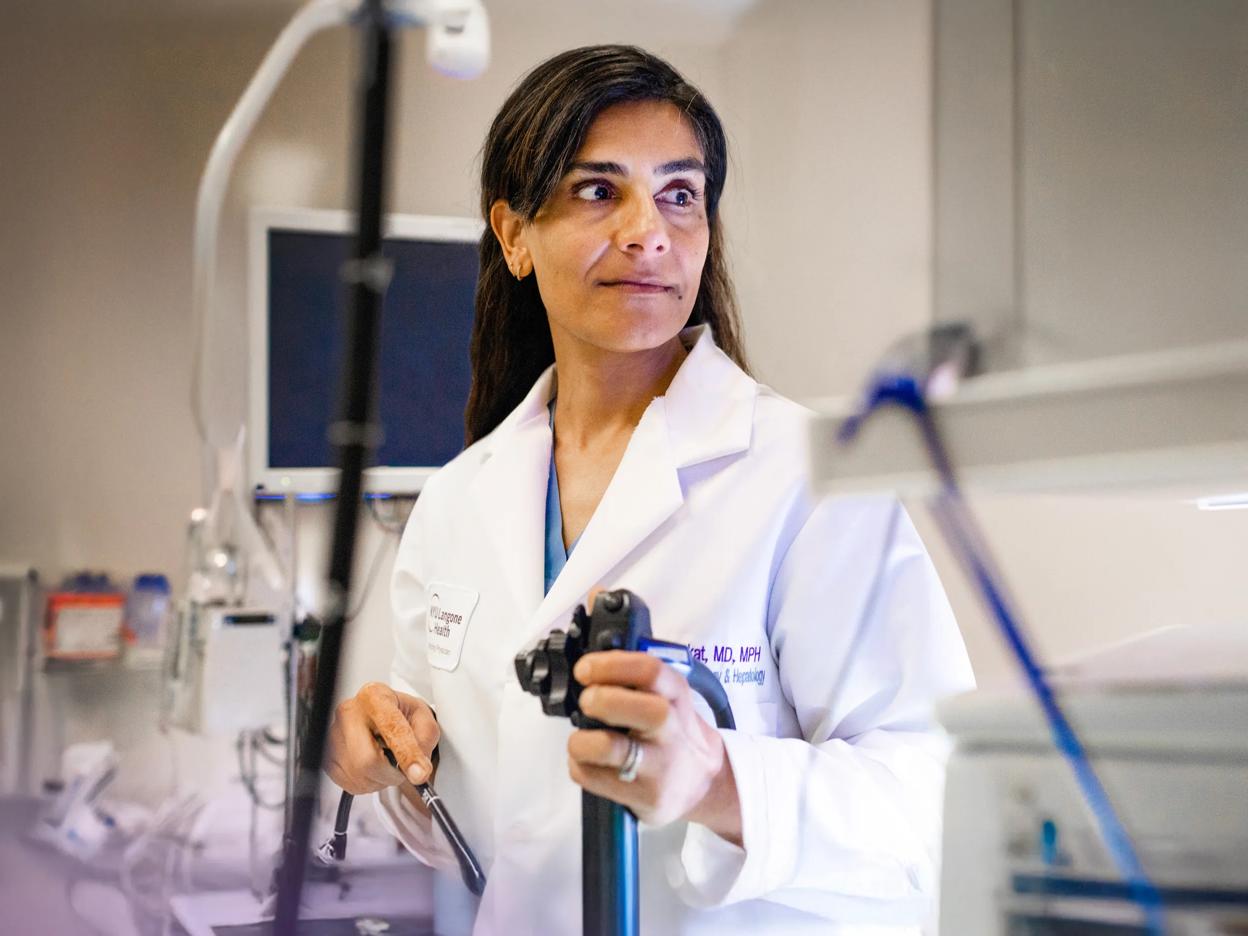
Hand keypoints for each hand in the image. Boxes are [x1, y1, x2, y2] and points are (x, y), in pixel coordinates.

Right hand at [326, 682, 438, 796]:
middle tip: (401, 768)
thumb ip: (425, 738)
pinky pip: (351, 785)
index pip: (391, 728)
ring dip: (381, 779)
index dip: (407, 754)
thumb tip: (418, 768)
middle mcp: (349, 712)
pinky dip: (369, 783)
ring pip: (360, 776)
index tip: (419, 773)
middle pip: (367, 760)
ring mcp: (333, 735)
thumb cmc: (399, 714)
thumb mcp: (423, 717)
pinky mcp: (327, 757)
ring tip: (387, 762)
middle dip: (390, 773)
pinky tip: (373, 767)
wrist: (379, 716)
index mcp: (374, 697)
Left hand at [567, 651, 742, 845]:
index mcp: (676, 696)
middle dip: (599, 699)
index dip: (610, 665)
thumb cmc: (672, 732)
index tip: (585, 670)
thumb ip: (636, 678)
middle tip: (587, 702)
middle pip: (636, 708)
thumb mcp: (670, 696)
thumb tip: (591, 665)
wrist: (702, 781)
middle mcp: (671, 730)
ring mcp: (659, 766)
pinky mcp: (644, 796)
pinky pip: (592, 777)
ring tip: (582, 739)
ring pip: (608, 747)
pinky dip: (580, 766)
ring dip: (581, 740)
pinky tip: (590, 762)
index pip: (649, 671)